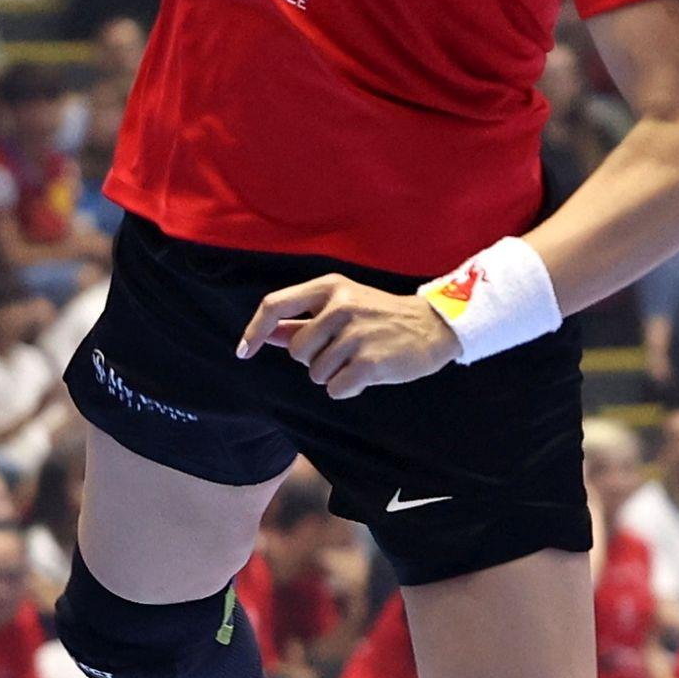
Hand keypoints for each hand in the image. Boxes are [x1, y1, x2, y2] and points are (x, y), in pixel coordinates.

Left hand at [238, 274, 461, 397]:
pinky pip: (335, 389)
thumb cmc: (379, 318)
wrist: (434, 327)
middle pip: (296, 351)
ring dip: (333, 375)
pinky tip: (366, 375)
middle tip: (343, 350)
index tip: (244, 352)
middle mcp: (340, 307)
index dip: (254, 331)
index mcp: (329, 288)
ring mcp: (356, 334)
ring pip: (315, 373)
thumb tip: (264, 335)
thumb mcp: (341, 308)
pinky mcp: (370, 363)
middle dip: (313, 359)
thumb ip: (300, 321)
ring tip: (359, 359)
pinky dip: (346, 389)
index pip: (274, 305)